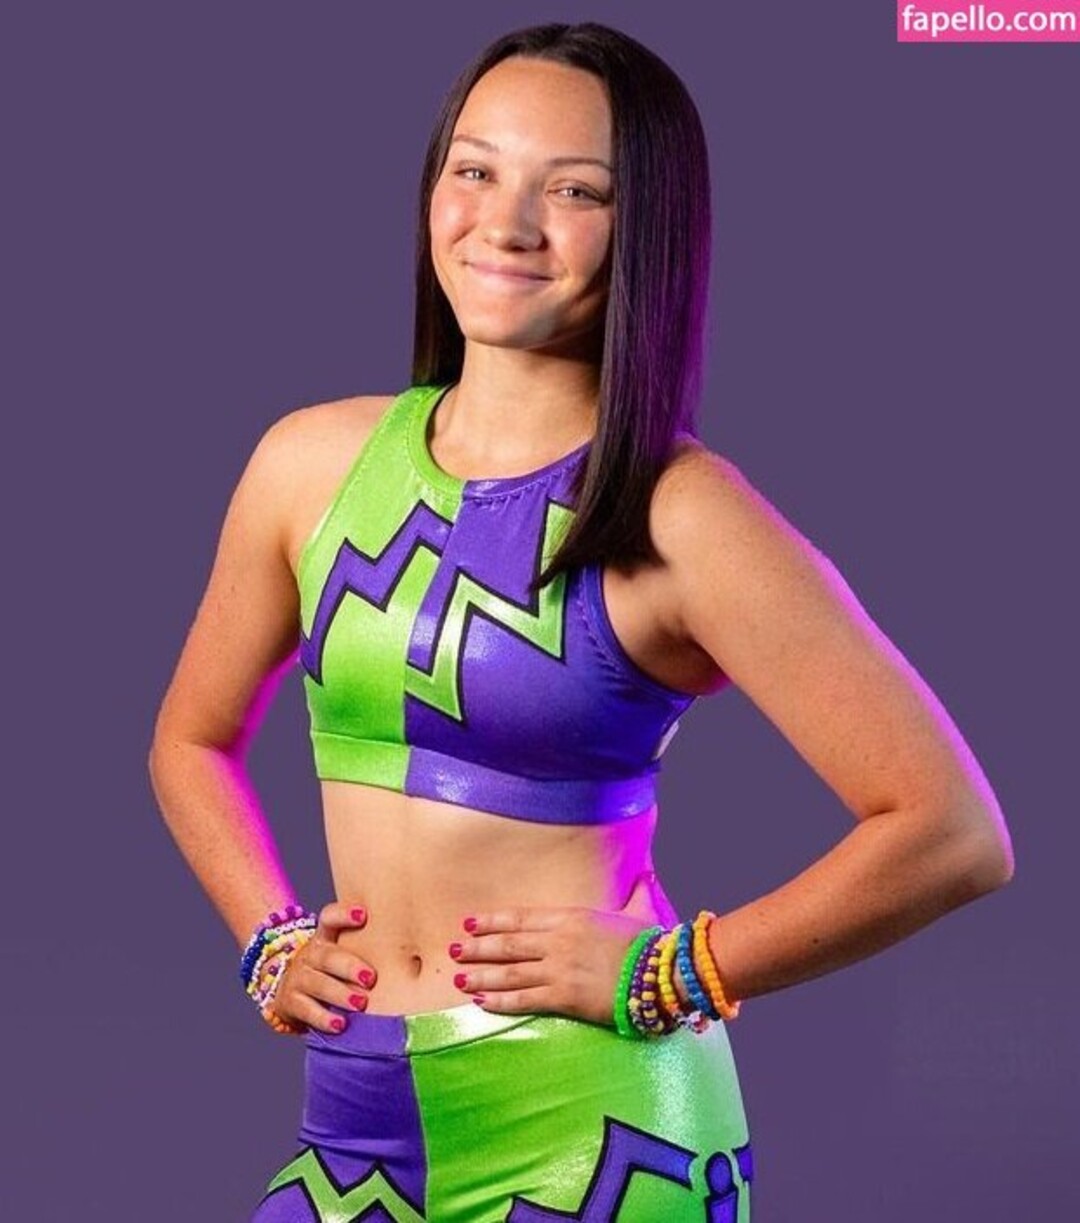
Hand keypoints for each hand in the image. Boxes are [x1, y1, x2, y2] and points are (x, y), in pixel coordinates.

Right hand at [271, 901, 376, 1033]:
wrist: (289, 994)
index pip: (329, 918)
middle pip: (327, 956)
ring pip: (317, 983)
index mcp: (324, 938)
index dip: (343, 914)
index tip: (363, 915)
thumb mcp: (341, 956)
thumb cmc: (330, 973)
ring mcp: (297, 978)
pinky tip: (340, 1024)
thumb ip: (365, 951)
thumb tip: (411, 958)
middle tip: (370, 978)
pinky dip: (323, 1018)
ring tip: (360, 1004)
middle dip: (349, 966)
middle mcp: (309, 954)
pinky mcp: (289, 1002)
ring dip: (340, 994)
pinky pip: (306, 1009)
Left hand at [447, 871, 665, 1026]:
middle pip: (508, 944)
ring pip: (509, 972)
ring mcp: (559, 968)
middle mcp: (558, 940)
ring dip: (481, 974)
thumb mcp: (639, 911)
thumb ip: (637, 892)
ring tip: (459, 978)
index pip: (521, 918)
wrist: (662, 972)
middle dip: (478, 947)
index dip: (493, 921)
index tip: (472, 922)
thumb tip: (646, 874)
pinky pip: (524, 999)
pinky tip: (482, 1001)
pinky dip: (500, 1000)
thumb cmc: (650, 943)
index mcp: (571, 917)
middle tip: (454, 950)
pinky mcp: (564, 997)